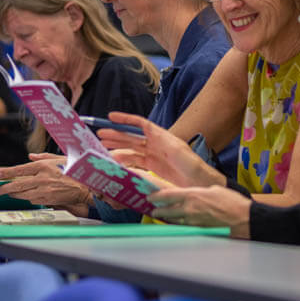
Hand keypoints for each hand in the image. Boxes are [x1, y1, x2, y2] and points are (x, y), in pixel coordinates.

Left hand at [0, 154, 91, 208]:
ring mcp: (44, 190)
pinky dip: (27, 198)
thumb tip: (31, 156)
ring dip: (14, 194)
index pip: (20, 169)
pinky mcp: (48, 199)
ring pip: (23, 194)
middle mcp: (42, 177)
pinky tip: (24, 197)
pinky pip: (33, 200)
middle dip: (5, 187)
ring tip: (8, 193)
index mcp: (43, 166)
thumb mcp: (59, 158)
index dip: (7, 172)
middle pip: (18, 184)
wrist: (85, 186)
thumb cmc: (74, 171)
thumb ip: (43, 157)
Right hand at [98, 112, 220, 187]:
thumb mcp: (178, 150)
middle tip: (100, 136)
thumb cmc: (192, 165)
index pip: (140, 124)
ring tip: (103, 148)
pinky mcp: (153, 168)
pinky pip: (135, 162)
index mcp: (161, 136)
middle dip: (116, 135)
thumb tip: (148, 130)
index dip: (125, 120)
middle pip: (131, 137)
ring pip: (131, 150)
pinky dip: (124, 161)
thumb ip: (162, 140)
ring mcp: (153, 156)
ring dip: (117, 148)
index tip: (111, 117)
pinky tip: (116, 161)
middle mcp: (155, 144)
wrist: (199, 183)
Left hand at [148, 186, 251, 237]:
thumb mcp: (214, 189)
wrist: (243, 219)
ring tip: (162, 218)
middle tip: (153, 210)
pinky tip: (177, 225)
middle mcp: (189, 210)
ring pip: (174, 222)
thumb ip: (200, 192)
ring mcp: (193, 223)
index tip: (150, 197)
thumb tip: (194, 195)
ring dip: (167, 220)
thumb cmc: (232, 202)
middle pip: (167, 212)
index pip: (168, 196)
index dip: (156, 197)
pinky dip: (178, 226)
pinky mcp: (198, 231)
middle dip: (158, 211)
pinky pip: (184, 228)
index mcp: (192, 196)